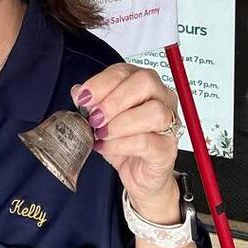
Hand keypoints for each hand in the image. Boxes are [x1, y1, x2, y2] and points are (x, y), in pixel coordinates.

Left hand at [71, 63, 182, 223]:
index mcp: (143, 84)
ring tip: (101, 134)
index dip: (102, 83)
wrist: (139, 176)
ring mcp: (169, 122)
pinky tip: (107, 147)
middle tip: (95, 117)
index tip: (84, 98)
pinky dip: (122, 144)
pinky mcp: (168, 148)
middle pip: (146, 82)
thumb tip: (78, 92)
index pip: (124, 71)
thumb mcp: (102, 120)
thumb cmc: (124, 143)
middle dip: (115, 100)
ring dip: (120, 123)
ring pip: (153, 111)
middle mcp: (161, 97)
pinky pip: (148, 141)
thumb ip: (92, 103)